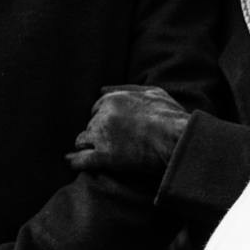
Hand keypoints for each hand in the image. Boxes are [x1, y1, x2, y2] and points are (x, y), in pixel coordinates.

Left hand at [68, 85, 191, 175]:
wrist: (178, 140)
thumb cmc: (171, 116)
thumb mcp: (154, 92)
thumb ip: (127, 88)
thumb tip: (101, 88)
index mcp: (113, 99)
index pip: (97, 109)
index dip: (105, 119)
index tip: (115, 129)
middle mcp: (102, 116)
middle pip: (90, 125)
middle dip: (98, 133)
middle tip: (114, 143)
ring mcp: (101, 137)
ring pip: (82, 141)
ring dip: (88, 146)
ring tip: (100, 154)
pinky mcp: (103, 158)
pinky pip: (79, 160)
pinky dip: (74, 161)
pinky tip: (71, 162)